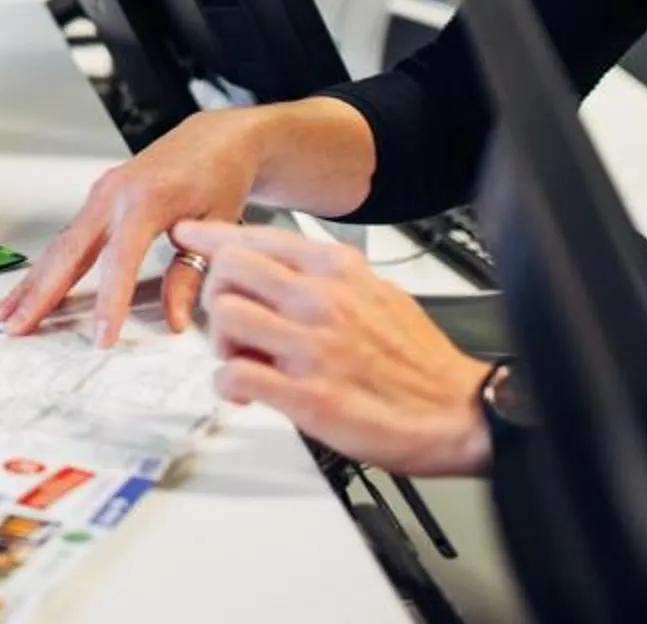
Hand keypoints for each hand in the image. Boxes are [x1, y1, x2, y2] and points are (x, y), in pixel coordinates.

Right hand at [0, 109, 264, 342]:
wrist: (216, 137)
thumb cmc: (220, 178)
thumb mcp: (216, 226)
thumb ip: (190, 274)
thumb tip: (172, 320)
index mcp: (145, 199)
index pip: (119, 260)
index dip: (109, 302)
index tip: (101, 338)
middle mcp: (113, 194)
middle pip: (70, 251)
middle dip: (41, 293)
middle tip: (17, 328)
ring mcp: (101, 194)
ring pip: (60, 246)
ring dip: (32, 282)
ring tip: (6, 315)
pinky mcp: (98, 198)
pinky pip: (68, 237)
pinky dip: (47, 267)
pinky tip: (31, 289)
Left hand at [178, 218, 492, 476]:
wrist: (457, 412)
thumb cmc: (419, 360)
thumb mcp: (377, 291)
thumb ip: (328, 275)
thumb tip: (284, 266)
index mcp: (338, 271)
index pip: (257, 237)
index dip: (212, 236)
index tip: (189, 235)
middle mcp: (321, 301)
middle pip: (228, 269)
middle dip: (216, 292)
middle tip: (228, 319)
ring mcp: (312, 347)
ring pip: (224, 317)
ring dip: (222, 343)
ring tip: (243, 360)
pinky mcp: (307, 397)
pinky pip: (233, 378)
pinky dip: (228, 386)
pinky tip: (247, 392)